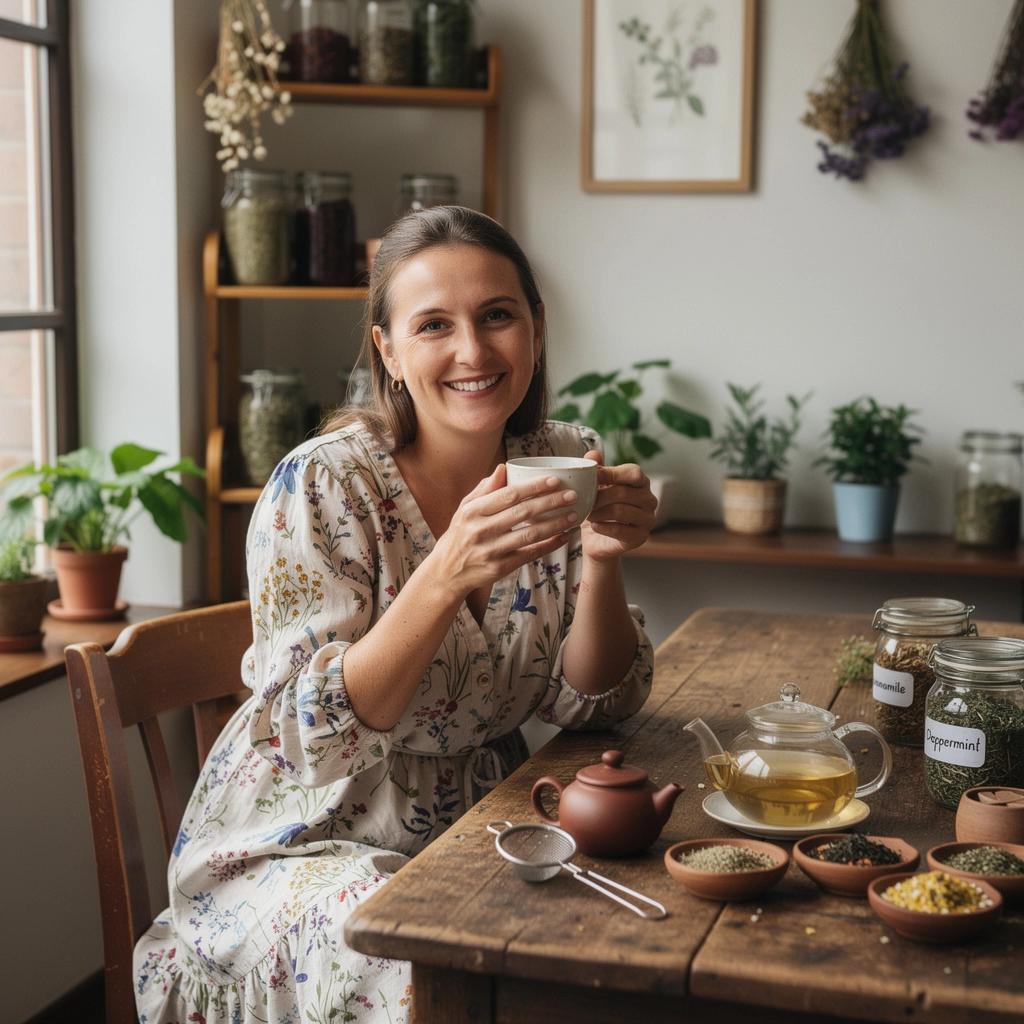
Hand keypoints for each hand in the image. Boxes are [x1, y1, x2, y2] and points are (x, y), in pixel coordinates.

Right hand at [430, 465, 578, 599]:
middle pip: (522, 513)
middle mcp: (481, 530)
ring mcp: (491, 551)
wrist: (447, 572)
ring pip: (529, 535)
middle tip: (572, 495)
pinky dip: (549, 546)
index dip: (534, 487)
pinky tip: (564, 537)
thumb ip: (485, 489)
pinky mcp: (499, 568)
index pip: (509, 495)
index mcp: (473, 511)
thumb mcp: (465, 509)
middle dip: (550, 503)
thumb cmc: (461, 533)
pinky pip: (529, 555)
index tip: (554, 480)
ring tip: (574, 515)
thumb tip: (503, 468)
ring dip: (555, 524)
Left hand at [581, 451, 656, 561]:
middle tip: (581, 500)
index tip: (591, 476)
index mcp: (641, 482)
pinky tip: (594, 526)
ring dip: (599, 512)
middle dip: (599, 497)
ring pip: (620, 511)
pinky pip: (620, 530)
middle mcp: (649, 500)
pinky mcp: (641, 537)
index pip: (633, 473)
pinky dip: (603, 527)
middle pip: (623, 493)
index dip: (612, 473)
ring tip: (586, 514)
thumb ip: (597, 470)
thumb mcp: (596, 487)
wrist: (597, 539)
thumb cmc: (599, 508)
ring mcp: (648, 519)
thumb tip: (592, 453)